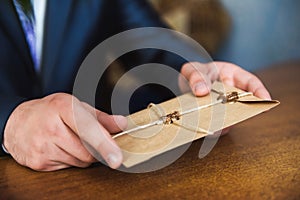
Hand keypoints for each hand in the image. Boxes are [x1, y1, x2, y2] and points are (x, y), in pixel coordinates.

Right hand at [3, 93, 126, 170]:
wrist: (17, 122)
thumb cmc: (50, 111)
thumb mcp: (75, 106)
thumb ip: (101, 117)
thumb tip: (123, 124)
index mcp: (63, 108)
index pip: (88, 128)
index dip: (105, 144)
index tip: (117, 158)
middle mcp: (52, 128)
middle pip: (88, 151)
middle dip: (95, 149)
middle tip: (86, 138)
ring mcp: (43, 147)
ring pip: (80, 161)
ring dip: (82, 155)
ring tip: (69, 140)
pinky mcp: (39, 162)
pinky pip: (68, 167)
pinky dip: (70, 160)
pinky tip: (60, 148)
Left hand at [179, 61, 270, 134]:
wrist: (183, 86)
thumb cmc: (193, 74)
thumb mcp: (193, 70)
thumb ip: (196, 77)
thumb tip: (201, 90)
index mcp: (231, 75)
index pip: (250, 82)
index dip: (260, 91)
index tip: (266, 100)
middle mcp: (231, 93)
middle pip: (243, 104)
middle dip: (241, 112)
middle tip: (235, 118)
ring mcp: (225, 108)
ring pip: (231, 118)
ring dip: (226, 123)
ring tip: (217, 126)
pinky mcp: (216, 120)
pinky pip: (219, 126)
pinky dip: (214, 129)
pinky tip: (208, 130)